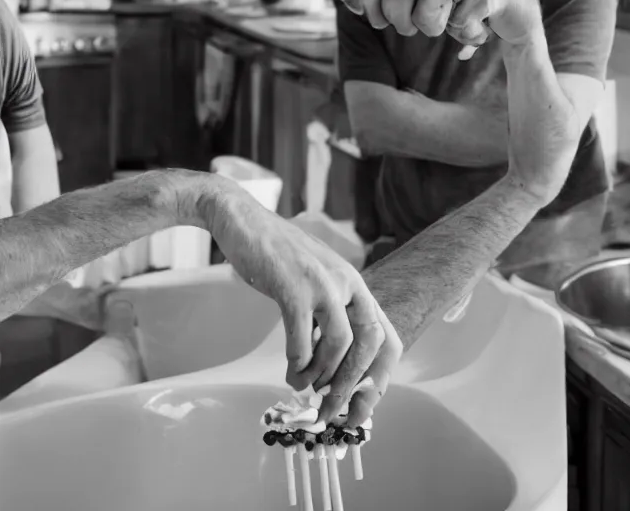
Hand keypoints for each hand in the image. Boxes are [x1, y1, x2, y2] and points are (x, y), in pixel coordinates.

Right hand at [193, 178, 402, 424]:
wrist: (241, 220)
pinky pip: (302, 338)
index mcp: (354, 284)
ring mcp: (321, 283)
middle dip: (351, 385)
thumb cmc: (274, 255)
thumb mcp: (313, 281)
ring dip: (322, 377)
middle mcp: (346, 283)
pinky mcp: (292, 287)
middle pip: (369, 345)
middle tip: (331, 408)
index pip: (387, 337)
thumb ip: (324, 315)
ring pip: (339, 346)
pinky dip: (298, 363)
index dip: (381, 375)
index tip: (363, 403)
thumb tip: (327, 366)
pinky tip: (290, 370)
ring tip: (303, 386)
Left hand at [353, 0, 542, 59]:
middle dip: (406, 19)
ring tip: (454, 27)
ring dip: (438, 26)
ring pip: (433, 6)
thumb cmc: (471, 9)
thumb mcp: (436, 6)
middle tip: (418, 30)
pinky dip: (467, 34)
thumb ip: (406, 2)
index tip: (379, 23)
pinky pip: (464, 20)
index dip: (376, 0)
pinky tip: (479, 32)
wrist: (521, 11)